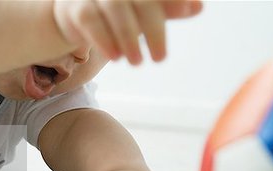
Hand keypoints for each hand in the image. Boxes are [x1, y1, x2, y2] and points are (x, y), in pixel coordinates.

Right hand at [54, 0, 202, 63]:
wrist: (73, 13)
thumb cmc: (116, 12)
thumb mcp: (144, 10)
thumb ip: (169, 7)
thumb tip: (198, 6)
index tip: (186, 9)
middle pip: (140, 0)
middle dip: (153, 30)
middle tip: (160, 59)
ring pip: (114, 8)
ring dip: (128, 38)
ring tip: (137, 62)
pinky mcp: (74, 7)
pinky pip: (90, 20)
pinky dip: (104, 40)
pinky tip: (115, 57)